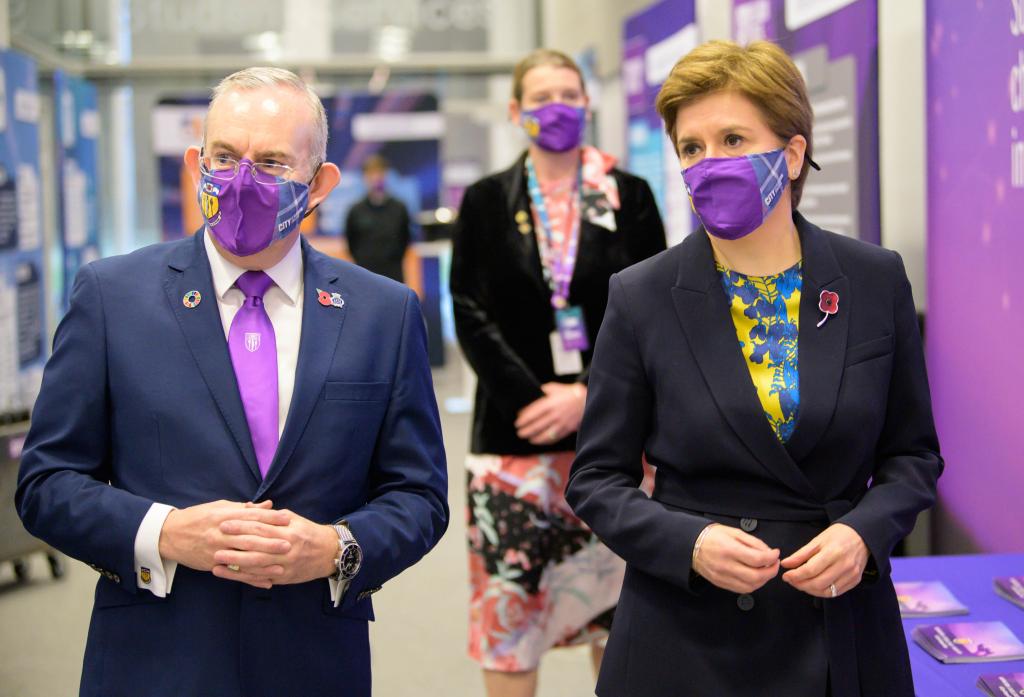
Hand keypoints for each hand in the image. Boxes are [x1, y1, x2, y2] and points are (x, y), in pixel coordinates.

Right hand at [158, 500, 290, 588]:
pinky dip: (251, 579)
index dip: (271, 517)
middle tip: (290, 544)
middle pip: (250, 538)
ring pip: (244, 558)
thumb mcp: (220, 507)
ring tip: (282, 566)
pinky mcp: (213, 565)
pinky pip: (235, 574)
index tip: (288, 519)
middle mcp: (221, 534)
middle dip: (271, 541)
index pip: (251, 516)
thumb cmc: (198, 517)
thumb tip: (268, 505)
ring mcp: (217, 551)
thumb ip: (245, 509)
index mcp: (225, 517)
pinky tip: (266, 582)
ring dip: (264, 563)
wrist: (169, 534)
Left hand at [212, 507, 338, 586]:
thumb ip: (270, 515)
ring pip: (256, 565)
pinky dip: (244, 576)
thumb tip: (247, 508)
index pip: (260, 527)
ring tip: (216, 560)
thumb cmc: (307, 532)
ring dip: (234, 563)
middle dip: (233, 544)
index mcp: (288, 531)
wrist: (328, 553)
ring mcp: (285, 565)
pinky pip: (261, 577)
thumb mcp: (292, 518)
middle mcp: (286, 548)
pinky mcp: (283, 577)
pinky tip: (229, 574)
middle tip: (214, 541)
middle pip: (256, 546)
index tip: (224, 523)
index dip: (241, 525)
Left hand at [514, 382, 586, 444]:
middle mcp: (555, 414)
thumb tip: (531, 396)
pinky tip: (539, 441)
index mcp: (550, 403)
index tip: (517, 422)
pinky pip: (554, 437)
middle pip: (537, 425)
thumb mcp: (555, 388)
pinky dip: (546, 441)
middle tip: (519, 432)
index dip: (524, 419)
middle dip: (526, 430)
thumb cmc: (568, 393)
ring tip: (528, 438)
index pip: (533, 413)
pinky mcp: (567, 429)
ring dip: (535, 438)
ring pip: (545, 434)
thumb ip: (543, 391)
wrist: (586, 400)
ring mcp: (561, 423)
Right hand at [692, 524, 780, 593]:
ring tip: (765, 570)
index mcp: (730, 549)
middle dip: (771, 571)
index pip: (757, 559)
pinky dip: (753, 585)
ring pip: (750, 586)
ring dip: (763, 580)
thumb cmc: (713, 536)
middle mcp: (726, 565)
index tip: (776, 553)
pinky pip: (741, 589)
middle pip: (756, 576)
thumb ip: (753, 542)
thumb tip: (769, 552)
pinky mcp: (720, 584)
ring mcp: (723, 577)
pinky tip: (755, 577)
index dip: (771, 558)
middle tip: (774, 564)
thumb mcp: (734, 532)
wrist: (691, 545)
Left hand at [780, 523, 868, 597]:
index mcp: (833, 552)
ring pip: (827, 592)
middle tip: (791, 581)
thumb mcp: (817, 540)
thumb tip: (785, 564)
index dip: (795, 576)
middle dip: (801, 585)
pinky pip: (836, 592)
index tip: (785, 576)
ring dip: (810, 590)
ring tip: (801, 584)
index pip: (810, 570)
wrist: (862, 536)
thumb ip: (801, 554)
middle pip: (818, 583)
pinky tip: (814, 586)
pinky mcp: (855, 581)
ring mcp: (851, 575)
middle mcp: (844, 565)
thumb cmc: (838, 535)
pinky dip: (822, 592)